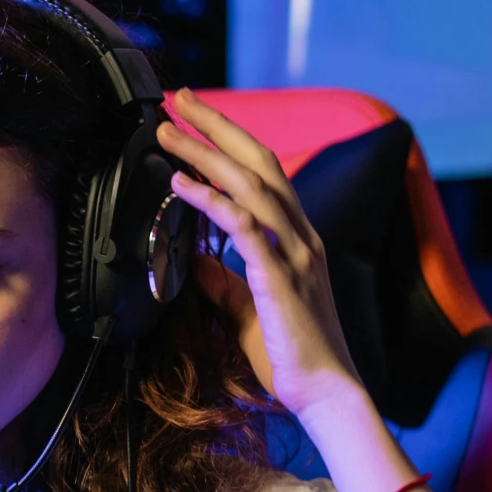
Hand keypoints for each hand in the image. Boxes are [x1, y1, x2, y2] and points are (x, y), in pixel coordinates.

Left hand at [158, 89, 362, 431]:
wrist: (324, 393)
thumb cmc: (291, 357)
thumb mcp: (248, 312)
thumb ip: (226, 282)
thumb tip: (200, 262)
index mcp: (298, 240)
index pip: (265, 173)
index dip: (231, 141)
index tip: (197, 118)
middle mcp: (300, 236)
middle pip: (258, 161)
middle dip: (217, 125)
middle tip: (179, 98)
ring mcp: (294, 253)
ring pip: (249, 184)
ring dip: (204, 152)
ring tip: (167, 132)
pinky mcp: (280, 277)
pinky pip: (244, 226)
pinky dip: (211, 199)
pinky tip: (182, 184)